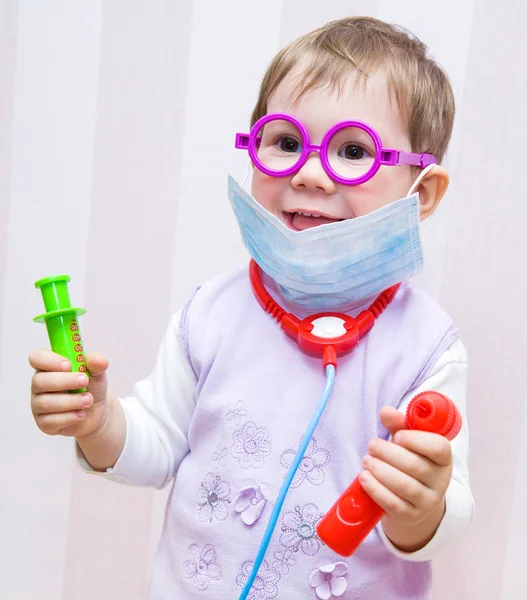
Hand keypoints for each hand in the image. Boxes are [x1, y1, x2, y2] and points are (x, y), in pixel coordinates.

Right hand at [29, 349, 109, 438]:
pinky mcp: (43, 423)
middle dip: (64, 381)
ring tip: (88, 400)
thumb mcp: (97, 372)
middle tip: (84, 382)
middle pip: (40, 381)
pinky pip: (50, 421)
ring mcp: (38, 404)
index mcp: (49, 366)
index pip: (37, 357)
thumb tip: (99, 360)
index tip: (69, 365)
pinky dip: (69, 417)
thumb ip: (97, 363)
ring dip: (71, 401)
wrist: (96, 410)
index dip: (49, 361)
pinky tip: (81, 414)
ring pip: (45, 403)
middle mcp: (39, 384)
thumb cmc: (91, 386)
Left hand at [358, 406, 452, 547]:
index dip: (416, 440)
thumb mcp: (407, 441)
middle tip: (371, 445)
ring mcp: (427, 501)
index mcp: (443, 458)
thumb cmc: (409, 461)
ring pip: (404, 485)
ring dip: (380, 470)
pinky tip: (364, 477)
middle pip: (416, 466)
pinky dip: (376, 489)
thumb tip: (386, 411)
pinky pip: (393, 503)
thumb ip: (398, 425)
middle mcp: (440, 481)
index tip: (396, 436)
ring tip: (366, 460)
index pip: (439, 447)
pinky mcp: (411, 516)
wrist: (412, 499)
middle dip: (388, 453)